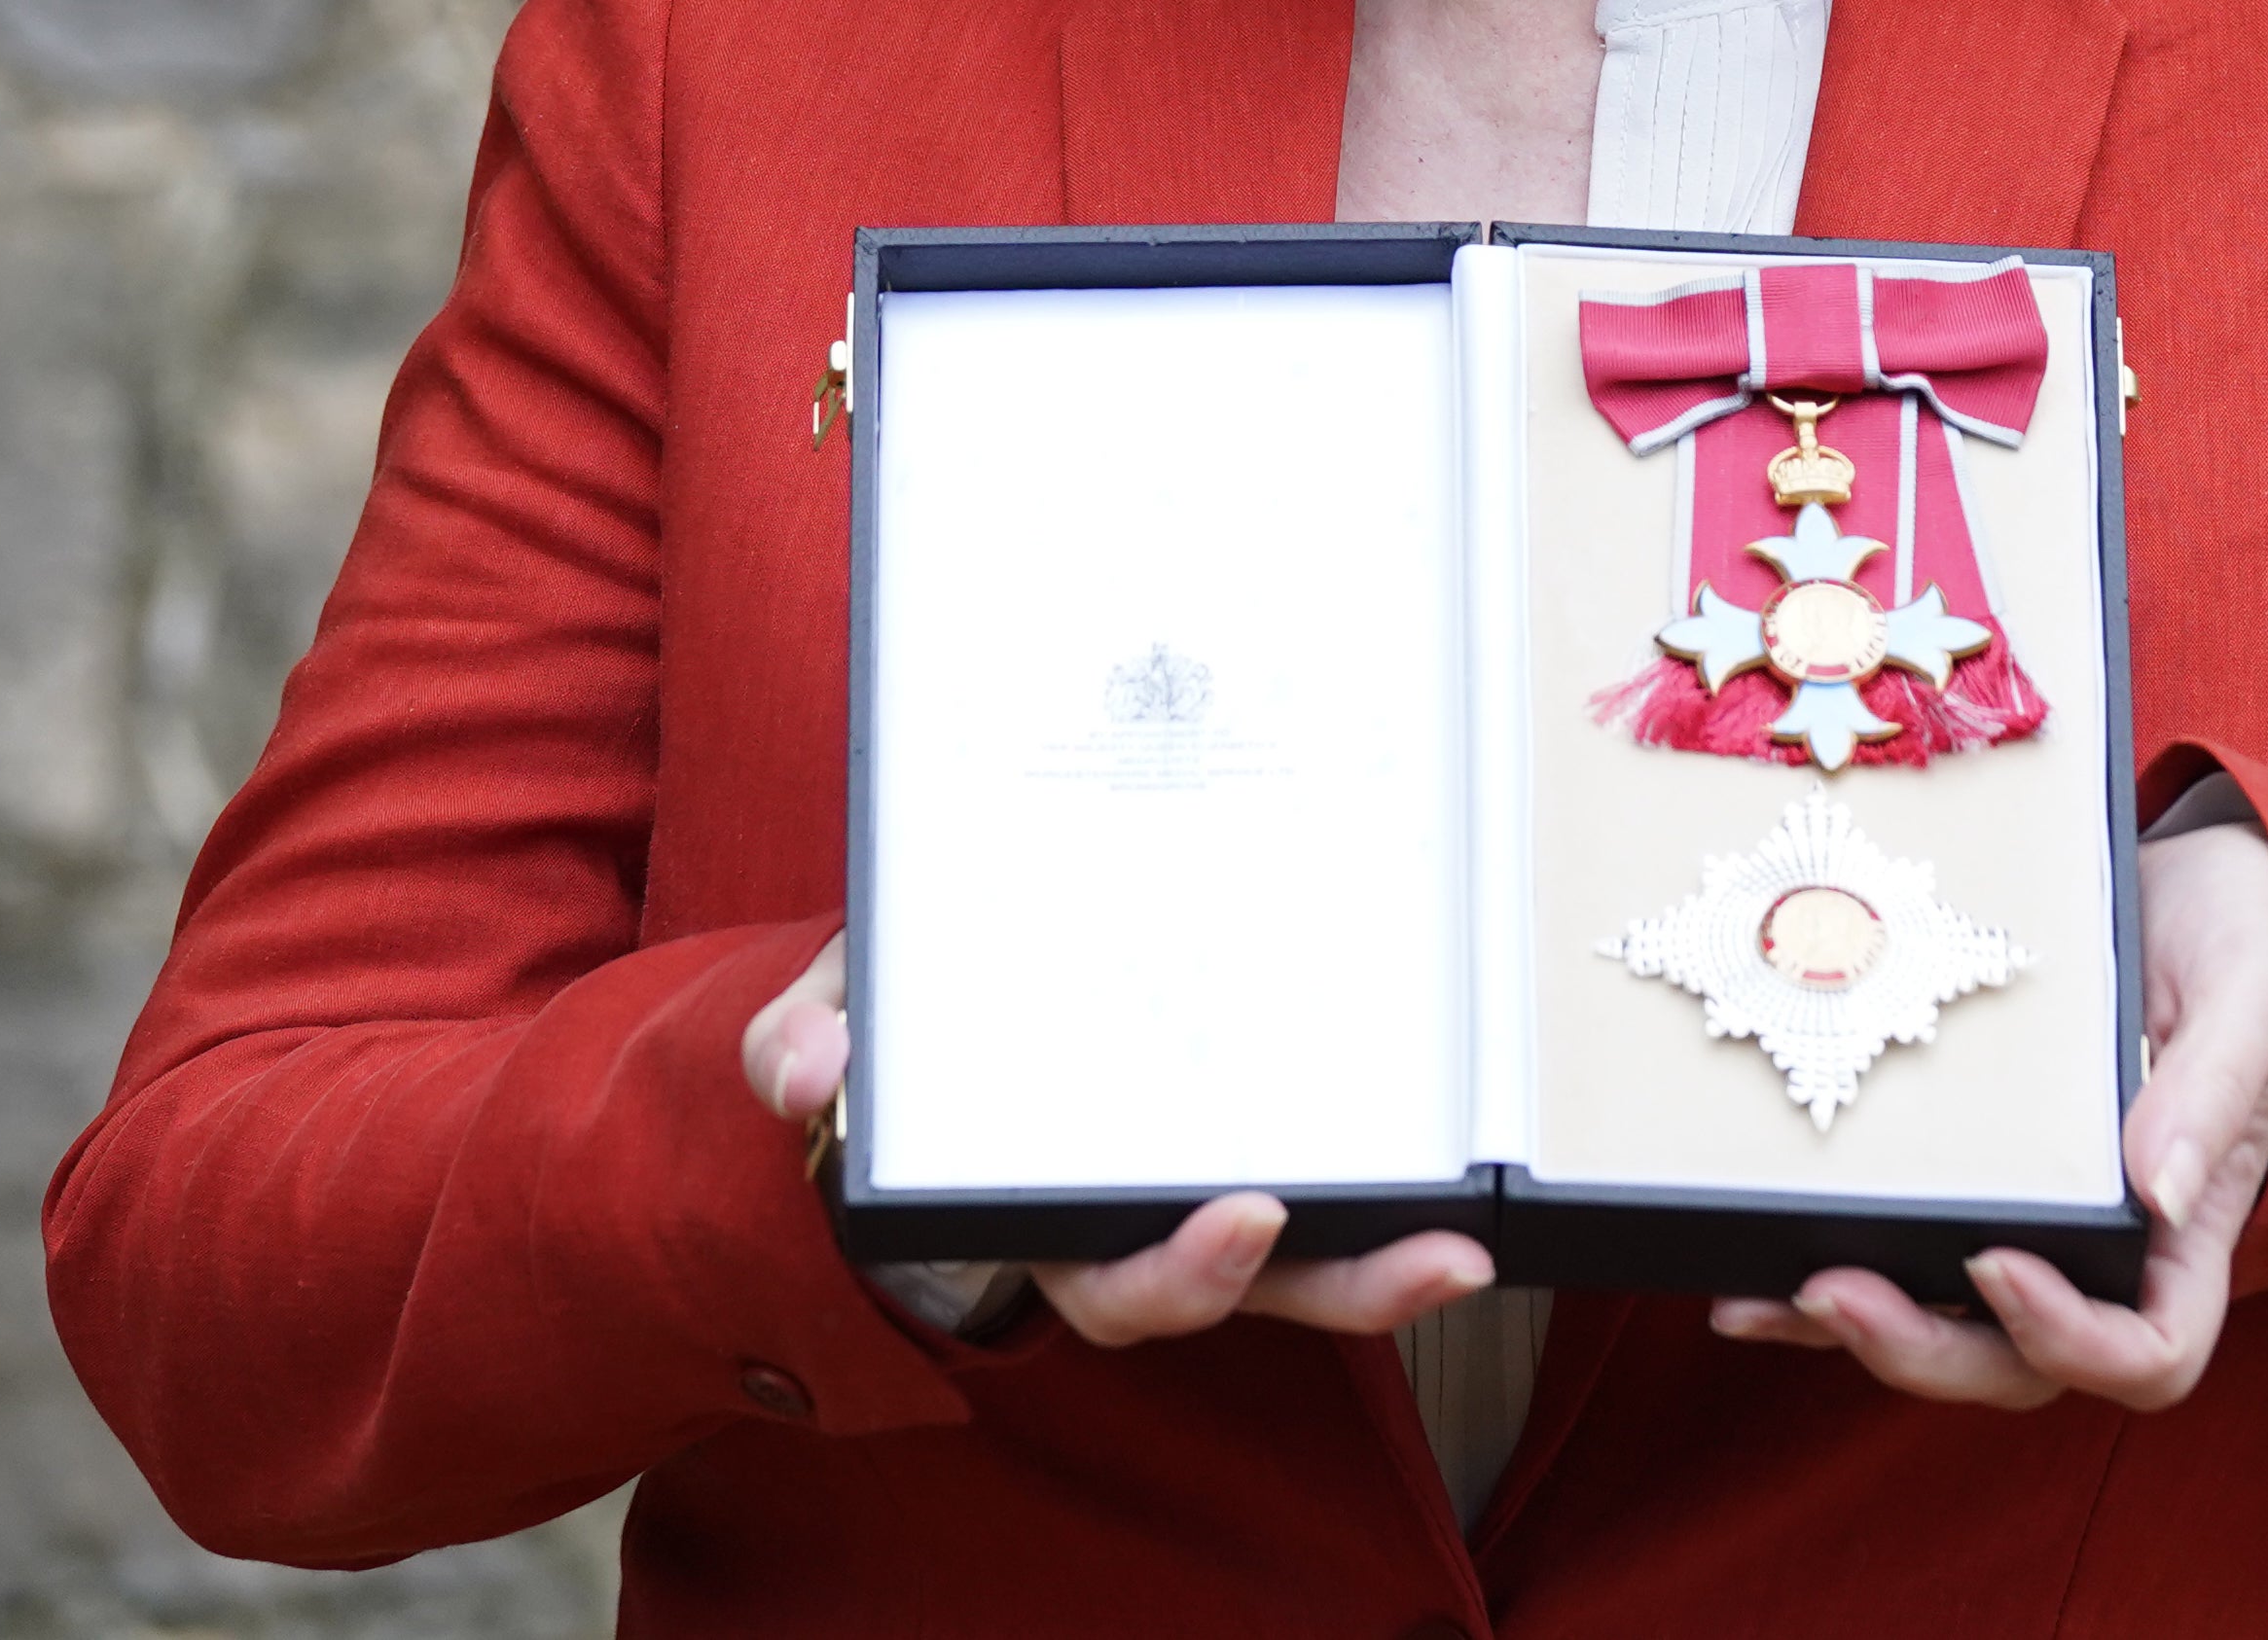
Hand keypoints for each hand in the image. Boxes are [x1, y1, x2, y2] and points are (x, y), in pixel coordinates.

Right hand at [739, 937, 1497, 1344]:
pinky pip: (1334, 1176)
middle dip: (1330, 1287)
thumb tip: (805, 1076)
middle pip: (1248, 1290)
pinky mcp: (1257, 1118)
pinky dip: (1394, 1187)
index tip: (1251, 1221)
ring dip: (1384, 1268)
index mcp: (1040, 1211)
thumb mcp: (838, 1019)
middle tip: (1436, 1255)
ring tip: (1462, 1249)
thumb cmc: (903, 1015)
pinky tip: (1464, 1175)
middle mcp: (1135, 1221)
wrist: (942, 977)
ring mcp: (1197, 1181)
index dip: (1181, 1271)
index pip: (1114, 1277)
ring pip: (1307, 1262)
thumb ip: (804, 1044)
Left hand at [1708, 817, 2267, 1408]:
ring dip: (1852, 1331)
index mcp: (2188, 1224)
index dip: (2074, 1341)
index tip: (2001, 1264)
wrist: (2191, 875)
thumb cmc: (2240, 934)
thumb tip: (2155, 1191)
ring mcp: (2030, 1221)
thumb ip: (2214, 1089)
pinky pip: (1900, 1256)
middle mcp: (2104, 1248)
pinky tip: (1746, 1272)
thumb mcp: (2254, 992)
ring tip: (1761, 1297)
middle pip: (2020, 1365)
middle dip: (1923, 1348)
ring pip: (1944, 1328)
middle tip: (1835, 1289)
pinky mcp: (1966, 1177)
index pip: (2150, 1351)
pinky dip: (1821, 1277)